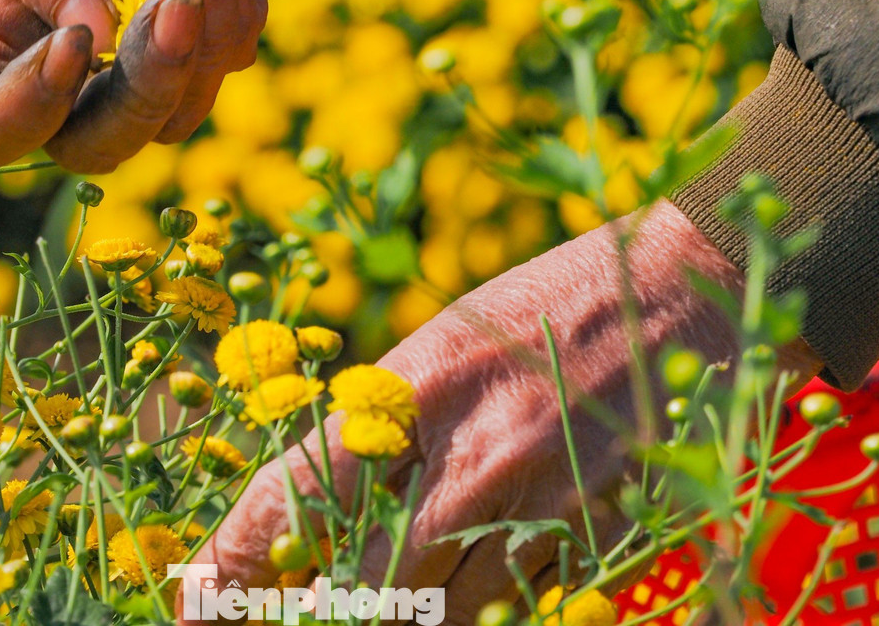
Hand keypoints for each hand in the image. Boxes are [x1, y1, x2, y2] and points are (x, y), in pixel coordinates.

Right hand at [0, 0, 269, 171]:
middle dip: (149, 82)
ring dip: (205, 4)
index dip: (21, 112)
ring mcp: (139, 60)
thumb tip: (87, 36)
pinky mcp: (207, 38)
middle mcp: (61, 64)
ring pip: (182, 105)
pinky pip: (235, 44)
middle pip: (96, 148)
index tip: (73, 40)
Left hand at [182, 201, 821, 623]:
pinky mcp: (586, 536)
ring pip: (431, 616)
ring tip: (372, 589)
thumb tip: (322, 504)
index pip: (291, 500)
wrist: (679, 286)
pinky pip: (505, 605)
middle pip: (351, 588)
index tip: (199, 598)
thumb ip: (382, 425)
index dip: (230, 566)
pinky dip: (471, 607)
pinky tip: (458, 584)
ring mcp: (528, 506)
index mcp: (405, 391)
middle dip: (310, 611)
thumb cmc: (546, 305)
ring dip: (395, 615)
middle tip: (285, 609)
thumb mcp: (441, 342)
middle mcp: (458, 458)